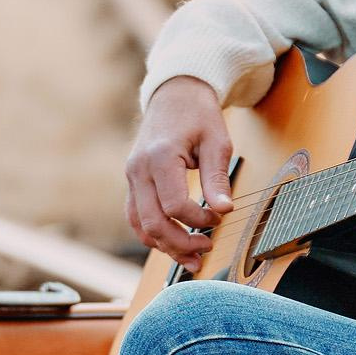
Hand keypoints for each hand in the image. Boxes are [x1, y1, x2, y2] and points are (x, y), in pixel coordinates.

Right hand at [125, 78, 233, 265]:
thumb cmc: (197, 115)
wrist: (174, 95)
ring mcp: (131, 178)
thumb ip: (217, 177)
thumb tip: (224, 209)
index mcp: (159, 157)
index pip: (174, 205)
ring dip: (165, 247)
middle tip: (206, 248)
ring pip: (140, 226)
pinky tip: (174, 244)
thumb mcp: (216, 141)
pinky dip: (154, 235)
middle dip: (181, 243)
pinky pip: (136, 218)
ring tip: (192, 259)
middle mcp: (138, 170)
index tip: (218, 218)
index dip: (198, 220)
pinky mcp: (133, 183)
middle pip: (152, 223)